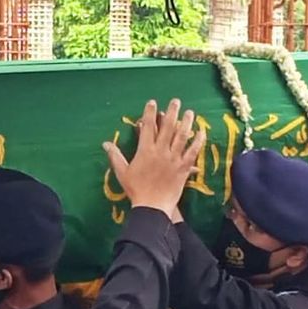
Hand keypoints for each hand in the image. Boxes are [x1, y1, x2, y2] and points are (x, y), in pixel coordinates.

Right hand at [103, 99, 205, 215]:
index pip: (148, 127)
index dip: (150, 113)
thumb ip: (115, 156)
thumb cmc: (135, 190)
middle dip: (172, 112)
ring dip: (186, 123)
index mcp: (145, 151)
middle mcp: (160, 151)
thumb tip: (105, 143)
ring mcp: (174, 159)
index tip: (152, 102)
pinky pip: (193, 152)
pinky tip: (201, 132)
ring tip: (190, 112)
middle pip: (167, 128)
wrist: (152, 207)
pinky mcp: (184, 168)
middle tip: (176, 101)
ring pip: (181, 136)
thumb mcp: (122, 172)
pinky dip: (198, 142)